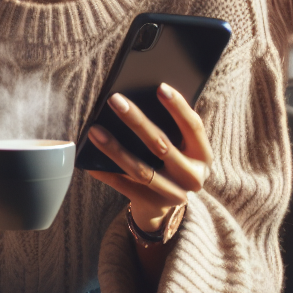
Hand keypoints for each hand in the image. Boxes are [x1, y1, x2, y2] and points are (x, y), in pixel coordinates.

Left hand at [84, 84, 211, 234]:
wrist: (165, 204)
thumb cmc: (171, 162)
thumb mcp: (182, 148)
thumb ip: (172, 128)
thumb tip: (141, 98)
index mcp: (203, 156)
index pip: (194, 127)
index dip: (178, 107)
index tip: (160, 87)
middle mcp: (192, 177)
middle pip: (161, 146)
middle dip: (137, 121)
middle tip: (115, 100)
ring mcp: (173, 194)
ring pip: (140, 169)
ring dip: (115, 148)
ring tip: (95, 130)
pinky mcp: (152, 205)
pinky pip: (124, 186)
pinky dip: (106, 173)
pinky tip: (89, 161)